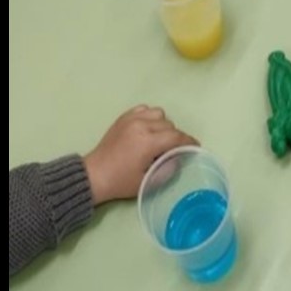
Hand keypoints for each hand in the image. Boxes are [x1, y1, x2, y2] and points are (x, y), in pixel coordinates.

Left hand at [83, 106, 198, 204]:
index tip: (195, 147)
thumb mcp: (149, 180)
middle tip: (173, 150)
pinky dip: (150, 117)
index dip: (189, 142)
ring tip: (159, 138)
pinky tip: (148, 129)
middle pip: (170, 125)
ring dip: (163, 125)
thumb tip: (179, 157)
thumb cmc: (122, 181)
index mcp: (148, 142)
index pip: (177, 137)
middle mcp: (141, 125)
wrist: (95, 174)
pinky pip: (144, 109)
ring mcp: (131, 119)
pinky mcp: (123, 118)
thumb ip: (169, 167)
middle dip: (176, 137)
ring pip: (159, 114)